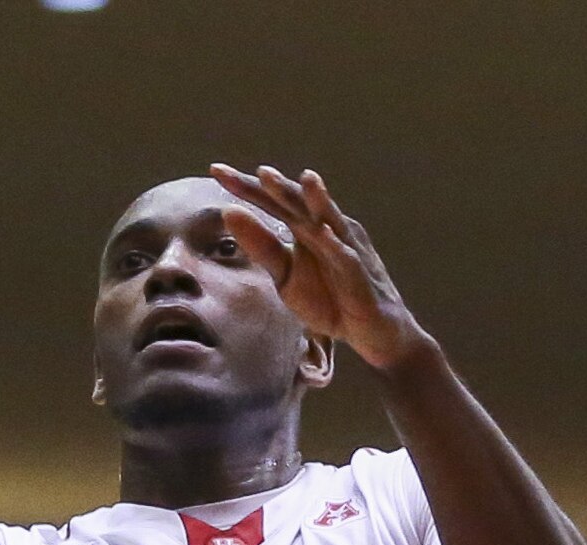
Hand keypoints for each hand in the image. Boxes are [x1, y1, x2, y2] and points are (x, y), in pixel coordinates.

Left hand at [209, 164, 427, 369]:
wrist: (371, 333)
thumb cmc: (329, 300)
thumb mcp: (286, 275)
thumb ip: (260, 247)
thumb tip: (228, 212)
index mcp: (305, 227)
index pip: (273, 202)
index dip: (246, 187)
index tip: (215, 169)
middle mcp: (326, 228)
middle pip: (296, 202)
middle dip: (274, 186)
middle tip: (250, 171)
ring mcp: (345, 248)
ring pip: (326, 219)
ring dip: (312, 199)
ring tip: (296, 178)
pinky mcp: (359, 274)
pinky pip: (346, 256)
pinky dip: (334, 244)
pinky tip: (321, 232)